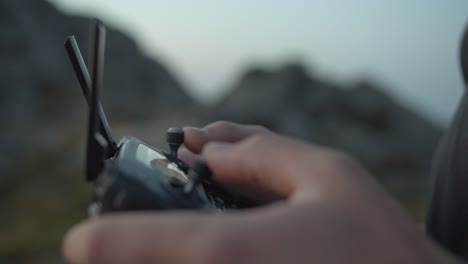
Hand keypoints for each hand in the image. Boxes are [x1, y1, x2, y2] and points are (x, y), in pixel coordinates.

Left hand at [63, 121, 459, 263]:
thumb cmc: (379, 243)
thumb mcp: (327, 174)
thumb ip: (260, 152)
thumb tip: (211, 144)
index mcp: (230, 252)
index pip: (130, 243)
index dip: (102, 237)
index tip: (84, 237)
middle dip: (142, 247)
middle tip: (168, 222)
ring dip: (171, 255)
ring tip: (213, 234)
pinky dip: (201, 263)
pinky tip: (237, 254)